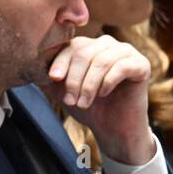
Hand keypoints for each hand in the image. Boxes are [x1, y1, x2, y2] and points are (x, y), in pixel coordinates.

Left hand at [45, 34, 152, 164]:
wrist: (112, 129)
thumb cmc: (89, 107)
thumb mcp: (62, 91)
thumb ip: (48, 77)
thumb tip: (31, 64)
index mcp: (89, 46)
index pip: (72, 46)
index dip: (61, 61)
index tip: (53, 79)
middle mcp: (108, 44)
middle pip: (85, 52)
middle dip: (74, 79)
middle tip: (70, 100)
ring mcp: (126, 52)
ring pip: (102, 61)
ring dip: (89, 85)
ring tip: (83, 103)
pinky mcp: (141, 64)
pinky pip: (121, 67)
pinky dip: (108, 82)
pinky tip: (103, 94)